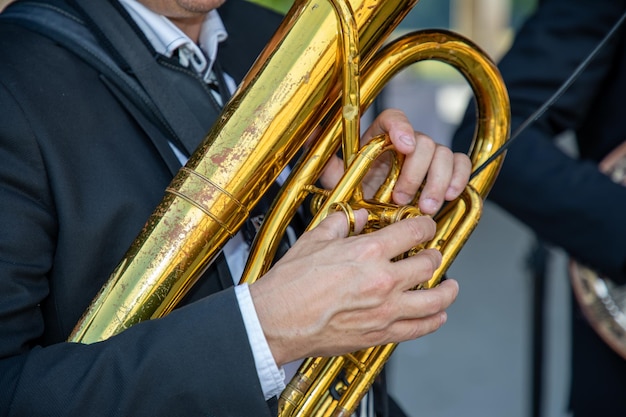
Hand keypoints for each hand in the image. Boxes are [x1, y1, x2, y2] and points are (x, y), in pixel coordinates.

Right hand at [249, 209, 458, 366]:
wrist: (276, 321)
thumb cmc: (291, 284)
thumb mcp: (314, 241)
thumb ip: (341, 225)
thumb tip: (356, 217)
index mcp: (368, 252)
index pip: (414, 233)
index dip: (426, 227)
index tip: (427, 227)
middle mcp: (383, 280)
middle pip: (429, 264)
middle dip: (436, 256)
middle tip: (434, 254)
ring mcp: (385, 310)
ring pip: (434, 300)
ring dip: (447, 291)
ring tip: (450, 287)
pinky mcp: (380, 334)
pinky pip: (419, 328)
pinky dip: (434, 321)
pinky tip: (437, 315)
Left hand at [319, 109, 470, 214]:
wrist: (374, 213)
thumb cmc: (359, 193)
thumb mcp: (339, 180)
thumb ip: (328, 162)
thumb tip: (308, 135)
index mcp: (380, 138)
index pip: (394, 118)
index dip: (401, 127)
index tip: (403, 145)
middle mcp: (406, 143)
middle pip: (423, 141)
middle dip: (415, 172)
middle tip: (403, 198)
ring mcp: (427, 157)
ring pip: (444, 154)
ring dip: (437, 181)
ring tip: (426, 207)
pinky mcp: (443, 171)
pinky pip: (460, 164)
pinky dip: (459, 178)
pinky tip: (449, 195)